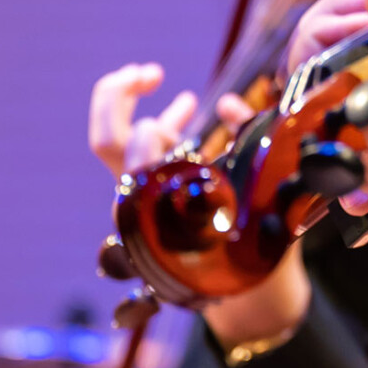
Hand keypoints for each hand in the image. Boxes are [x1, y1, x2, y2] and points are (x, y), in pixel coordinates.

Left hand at [87, 65, 311, 344]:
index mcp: (157, 204)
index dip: (153, 127)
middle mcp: (142, 198)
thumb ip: (250, 148)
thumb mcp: (260, 201)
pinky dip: (160, 122)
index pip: (132, 152)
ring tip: (154, 75)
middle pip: (107, 138)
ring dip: (133, 102)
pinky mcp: (157, 194)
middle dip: (118, 97)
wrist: (242, 295)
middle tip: (147, 73)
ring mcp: (145, 193)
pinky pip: (144, 151)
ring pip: (117, 140)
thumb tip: (232, 106)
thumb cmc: (253, 250)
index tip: (182, 113)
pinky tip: (183, 103)